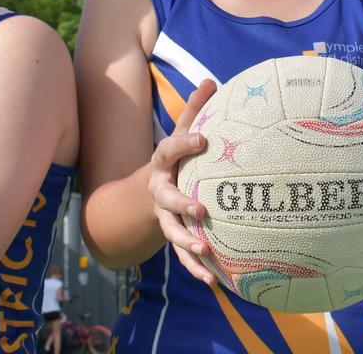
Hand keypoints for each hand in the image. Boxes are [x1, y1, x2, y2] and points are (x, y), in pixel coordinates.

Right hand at [147, 79, 217, 284]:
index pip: (169, 151)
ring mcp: (165, 217)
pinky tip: (215, 282)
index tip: (203, 139)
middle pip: (167, 199)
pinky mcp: (174, 237)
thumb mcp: (181, 133)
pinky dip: (196, 269)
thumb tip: (212, 80)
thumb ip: (195, 110)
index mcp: (163, 163)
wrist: (147, 193)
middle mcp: (161, 192)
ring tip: (206, 252)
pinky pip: (182, 256)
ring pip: (172, 232)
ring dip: (187, 244)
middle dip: (181, 205)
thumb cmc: (176, 159)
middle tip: (201, 209)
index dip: (184, 144)